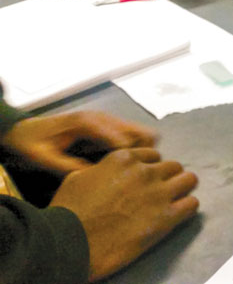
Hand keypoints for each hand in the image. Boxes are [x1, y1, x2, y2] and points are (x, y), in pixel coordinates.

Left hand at [1, 111, 155, 174]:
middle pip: (141, 132)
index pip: (122, 139)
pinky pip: (134, 136)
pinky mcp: (109, 128)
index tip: (130, 176)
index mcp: (88, 123)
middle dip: (143, 155)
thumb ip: (66, 166)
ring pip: (142, 133)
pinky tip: (128, 165)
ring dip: (143, 152)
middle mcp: (103, 119)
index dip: (129, 159)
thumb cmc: (34, 143)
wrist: (27, 131)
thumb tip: (92, 176)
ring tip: (134, 171)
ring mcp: (108, 122)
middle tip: (136, 174)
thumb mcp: (43, 158)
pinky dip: (138, 149)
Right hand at [49, 147, 198, 280]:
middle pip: (173, 166)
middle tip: (161, 191)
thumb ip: (103, 170)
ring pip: (189, 179)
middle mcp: (145, 171)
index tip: (147, 178)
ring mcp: (159, 193)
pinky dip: (188, 208)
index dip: (150, 168)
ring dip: (183, 188)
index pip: (152, 155)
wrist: (70, 244)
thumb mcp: (79, 178)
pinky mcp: (167, 217)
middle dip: (168, 177)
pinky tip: (178, 214)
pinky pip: (192, 204)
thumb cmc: (68, 213)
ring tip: (175, 199)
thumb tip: (108, 171)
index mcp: (124, 159)